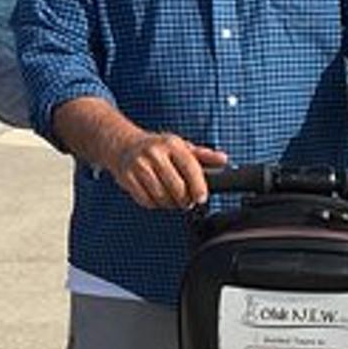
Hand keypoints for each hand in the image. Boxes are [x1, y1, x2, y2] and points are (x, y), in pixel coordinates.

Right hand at [108, 131, 227, 209]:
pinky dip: (155, 204)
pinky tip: (157, 197)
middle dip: (185, 200)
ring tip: (172, 198)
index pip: (190, 167)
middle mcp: (154, 154)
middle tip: (187, 201)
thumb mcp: (181, 146)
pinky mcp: (127, 178)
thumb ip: (203, 155)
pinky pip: (146, 201)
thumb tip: (223, 160)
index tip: (201, 198)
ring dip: (170, 203)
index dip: (198, 186)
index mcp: (171, 144)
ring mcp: (139, 166)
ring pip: (161, 196)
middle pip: (176, 187)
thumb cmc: (157, 148)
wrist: (124, 145)